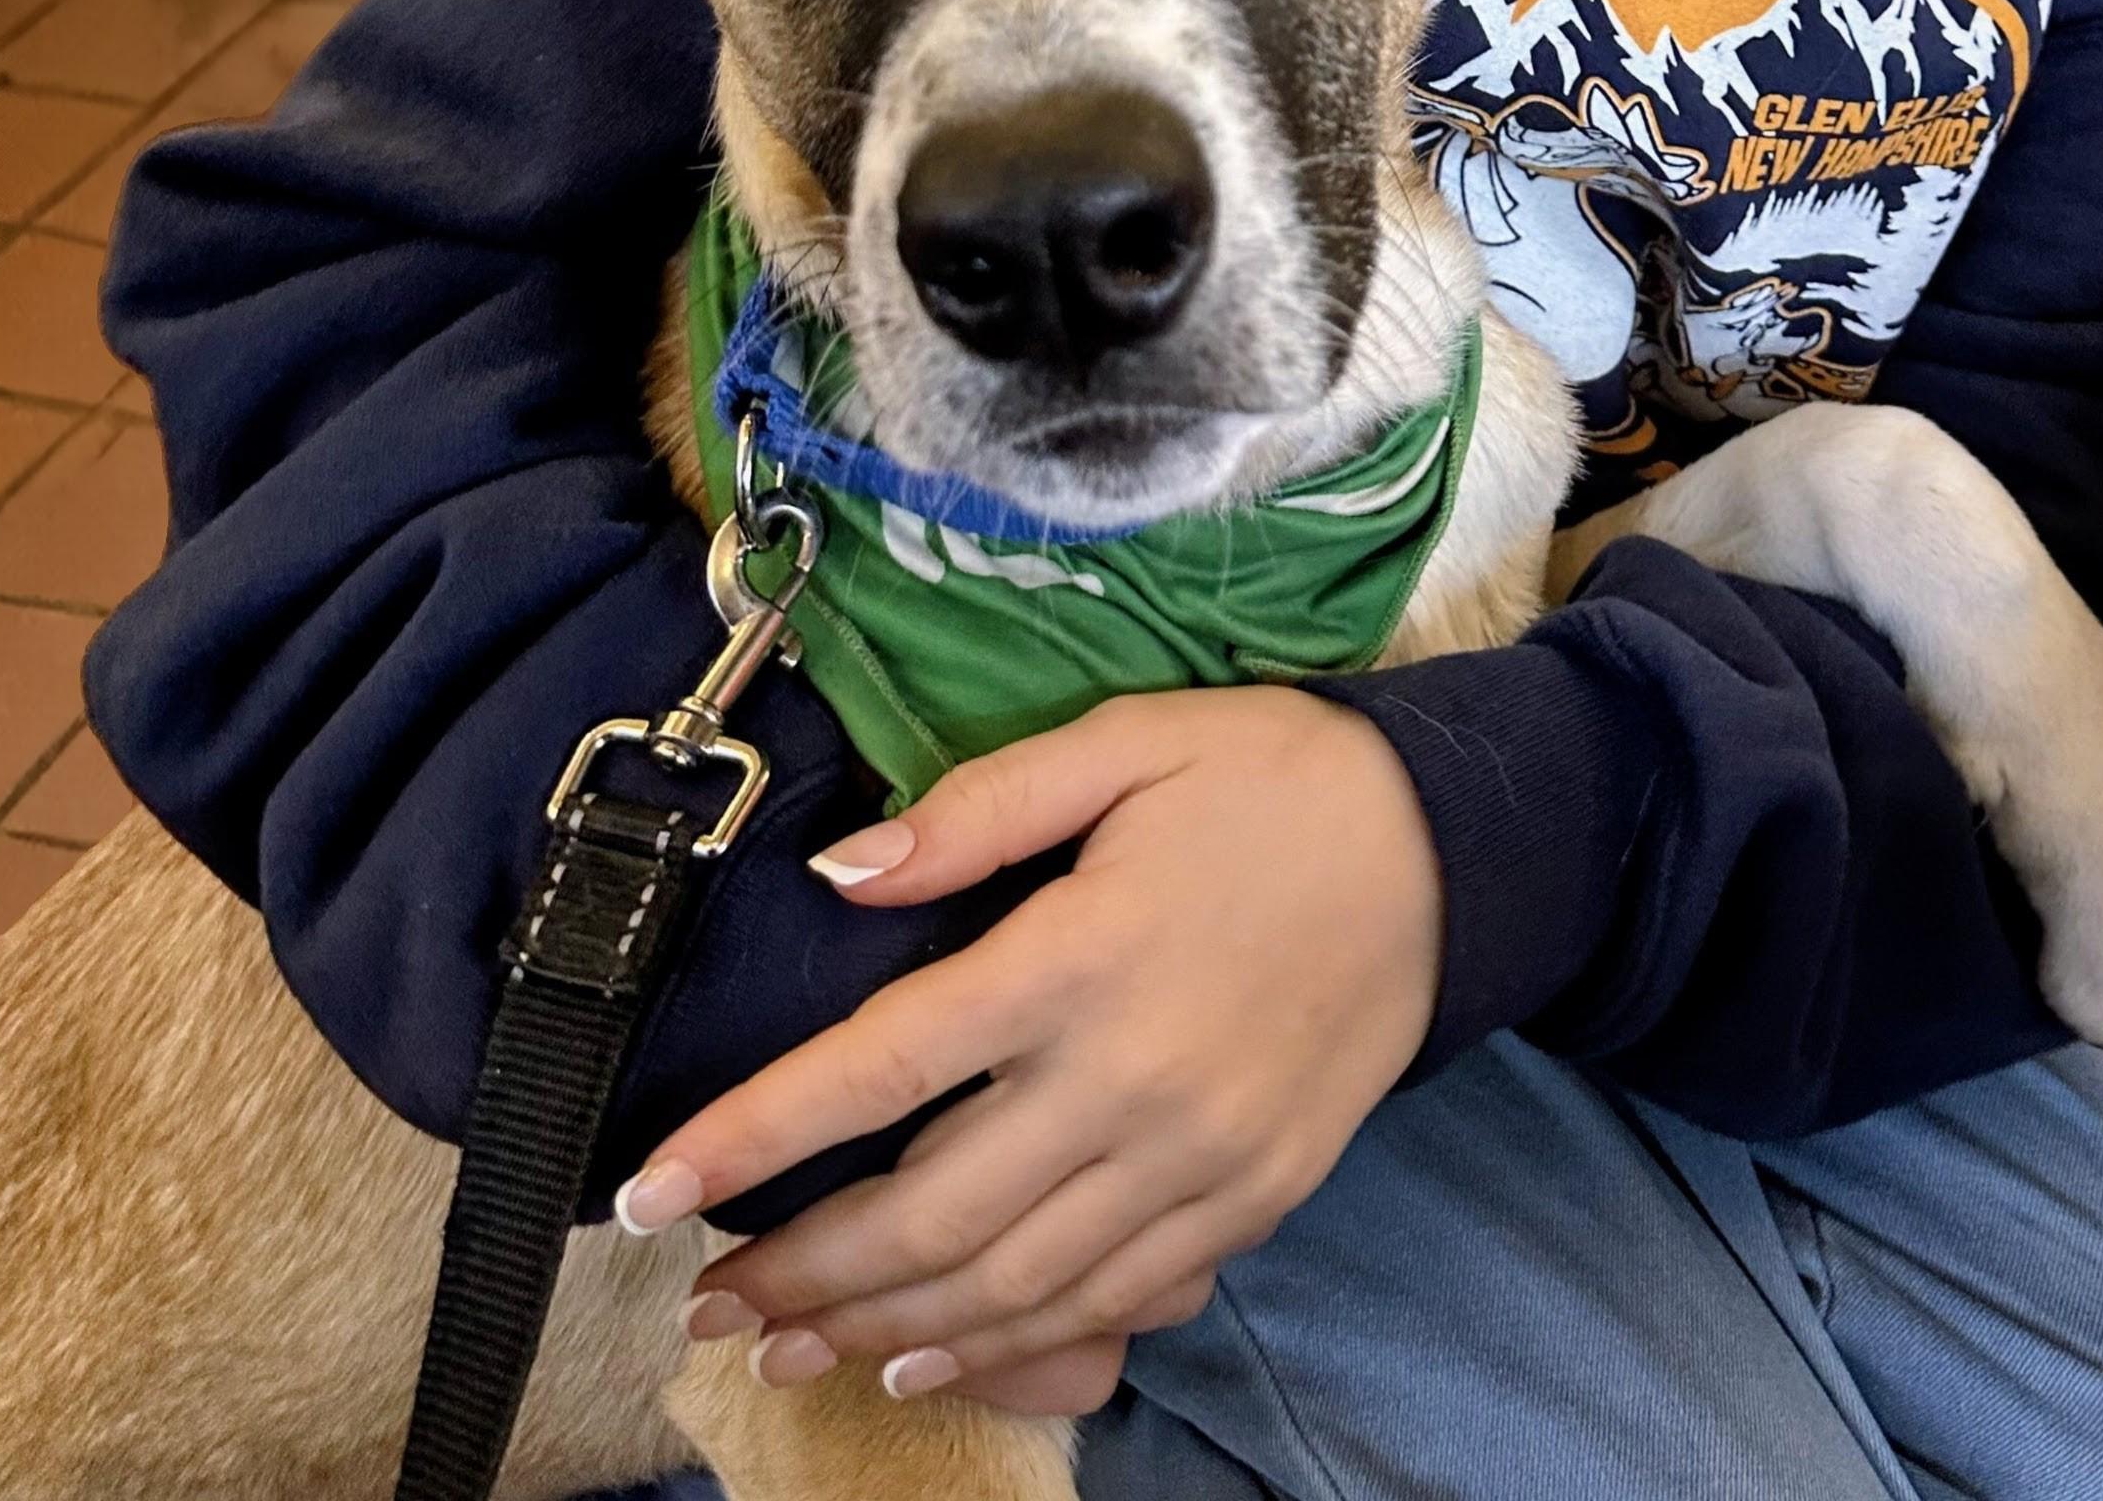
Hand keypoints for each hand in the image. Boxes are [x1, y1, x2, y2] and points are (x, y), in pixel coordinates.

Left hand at [615, 686, 1442, 1403]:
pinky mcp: (1248, 1204)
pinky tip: (933, 1361)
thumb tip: (840, 871)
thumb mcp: (1125, 741)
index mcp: (1080, 957)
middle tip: (704, 1302)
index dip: (755, 1135)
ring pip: (1009, 1285)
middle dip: (800, 1273)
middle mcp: (1129, 1081)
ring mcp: (1194, 1160)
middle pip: (929, 1215)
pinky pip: (1108, 1304)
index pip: (882, 1067)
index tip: (652, 1189)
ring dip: (882, 1331)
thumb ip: (977, 808)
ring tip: (784, 1346)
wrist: (1450, 849)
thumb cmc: (1269, 778)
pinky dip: (1009, 1348)